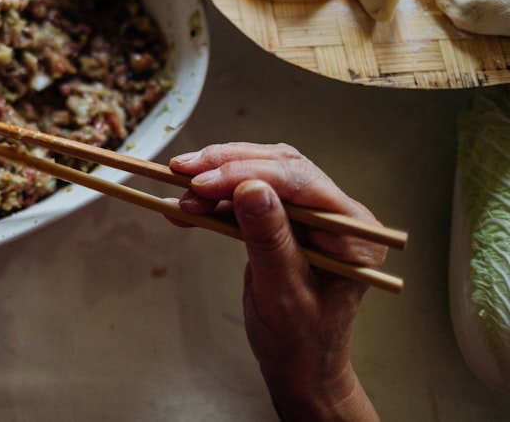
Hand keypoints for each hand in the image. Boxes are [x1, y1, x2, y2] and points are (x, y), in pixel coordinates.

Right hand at [170, 143, 383, 421]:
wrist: (298, 366)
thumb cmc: (300, 341)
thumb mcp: (284, 293)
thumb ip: (270, 240)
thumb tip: (251, 189)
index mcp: (353, 231)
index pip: (301, 182)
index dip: (250, 173)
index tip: (205, 181)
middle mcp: (336, 214)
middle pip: (279, 168)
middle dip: (227, 168)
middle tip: (183, 172)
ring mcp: (309, 215)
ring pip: (258, 176)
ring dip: (215, 181)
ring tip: (180, 195)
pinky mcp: (283, 220)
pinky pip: (246, 198)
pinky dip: (214, 200)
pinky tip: (185, 207)